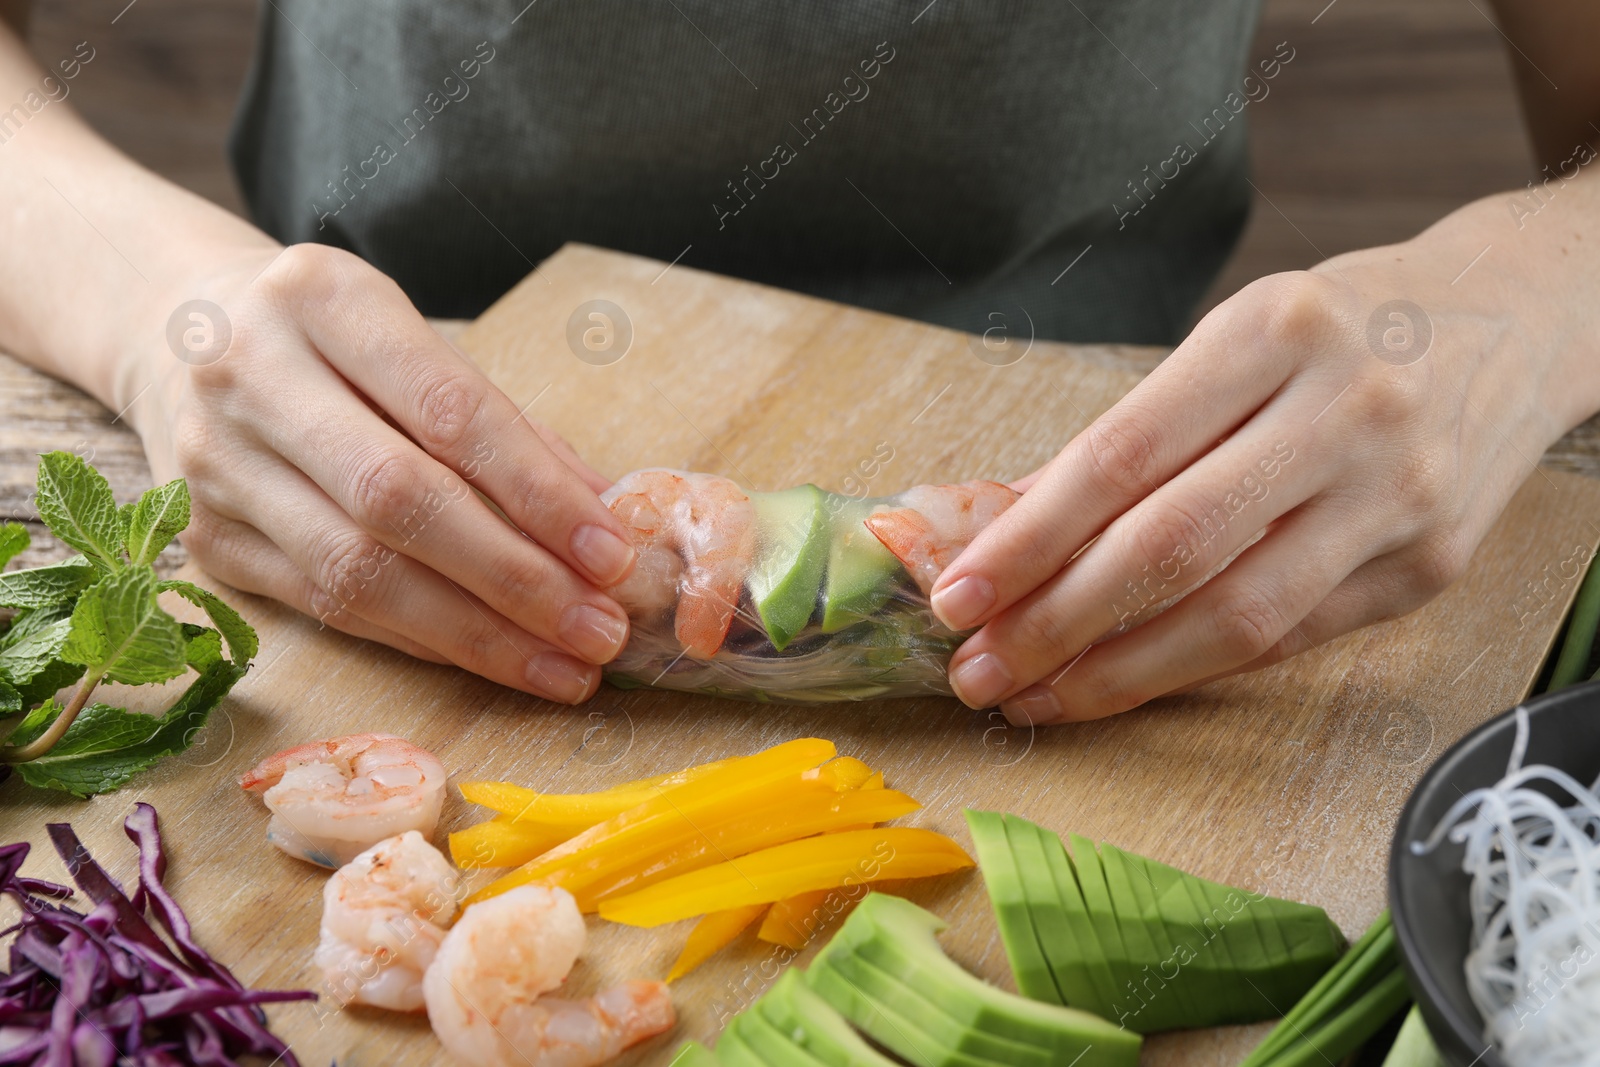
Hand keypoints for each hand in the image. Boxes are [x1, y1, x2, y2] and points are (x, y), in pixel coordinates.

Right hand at [126, 243, 636, 702]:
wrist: (182, 334)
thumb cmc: (339, 344)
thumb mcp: (420, 345)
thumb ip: (510, 429)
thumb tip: (606, 519)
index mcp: (320, 297)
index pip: (447, 409)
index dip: (536, 491)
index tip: (612, 554)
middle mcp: (248, 374)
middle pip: (398, 499)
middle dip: (514, 578)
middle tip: (599, 629)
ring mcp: (214, 464)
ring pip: (357, 571)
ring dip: (476, 633)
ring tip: (564, 667)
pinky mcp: (205, 541)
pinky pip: (329, 608)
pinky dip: (423, 640)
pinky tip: (492, 660)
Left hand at [930, 187, 1599, 723]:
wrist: (1519, 321)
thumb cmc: (1345, 325)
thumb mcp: (1236, 335)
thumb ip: (1136, 432)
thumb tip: (1009, 528)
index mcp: (1277, 330)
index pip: (1123, 455)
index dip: (1029, 538)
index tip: (958, 594)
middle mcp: (1347, 412)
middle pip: (1173, 546)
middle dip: (1056, 622)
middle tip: (978, 669)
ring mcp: (1400, 497)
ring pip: (1237, 615)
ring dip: (1118, 673)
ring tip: (1036, 695)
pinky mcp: (1432, 567)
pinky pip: (1291, 638)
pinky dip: (1195, 668)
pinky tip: (1126, 682)